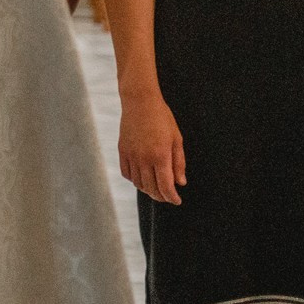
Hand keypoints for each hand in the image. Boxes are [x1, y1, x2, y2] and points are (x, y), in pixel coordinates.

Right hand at [119, 90, 185, 204]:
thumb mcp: (177, 140)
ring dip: (148, 190)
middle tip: (168, 197)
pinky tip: (142, 178)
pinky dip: (135, 180)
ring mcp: (131, 155)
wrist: (139, 102)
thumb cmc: (162, 119)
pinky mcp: (122, 151)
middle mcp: (143, 158)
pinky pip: (127, 173)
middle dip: (161, 196)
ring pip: (138, 183)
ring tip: (156, 189)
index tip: (177, 201)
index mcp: (160, 156)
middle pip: (151, 188)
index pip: (165, 186)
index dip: (172, 197)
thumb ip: (179, 163)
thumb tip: (181, 183)